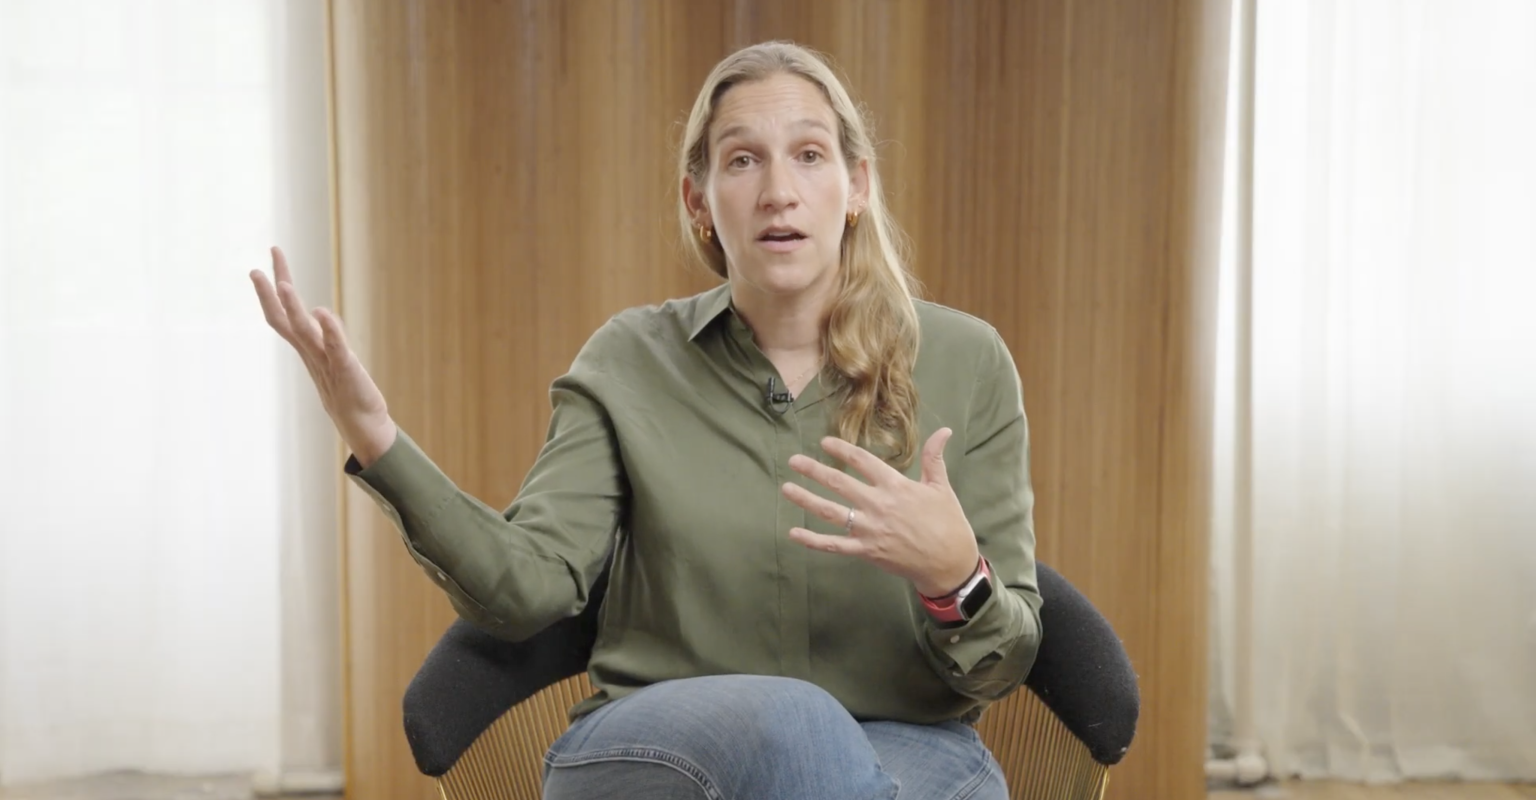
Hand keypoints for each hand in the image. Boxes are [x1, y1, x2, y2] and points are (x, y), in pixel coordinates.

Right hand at [251, 246, 396, 465]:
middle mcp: (311, 351)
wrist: (361, 422)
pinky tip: (322, 312)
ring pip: (304, 331)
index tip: (263, 265)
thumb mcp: (333, 355)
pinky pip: (335, 347)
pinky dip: (329, 330)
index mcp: (306, 347)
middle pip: (285, 319)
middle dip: (271, 295)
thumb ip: (323, 335)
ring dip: (293, 308)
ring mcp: (325, 360)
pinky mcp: (345, 368)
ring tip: (283, 284)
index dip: (272, 291)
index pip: (283, 316)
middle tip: (255, 270)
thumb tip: (316, 313)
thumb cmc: (347, 388)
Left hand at [781, 429, 980, 596]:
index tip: (825, 442)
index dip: (842, 450)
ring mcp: (869, 529)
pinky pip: (834, 546)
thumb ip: (935, 457)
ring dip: (806, 499)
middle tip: (793, 461)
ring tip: (786, 488)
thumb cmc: (947, 522)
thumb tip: (944, 430)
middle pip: (839, 483)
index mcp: (896, 486)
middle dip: (813, 470)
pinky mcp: (866, 551)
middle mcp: (878, 505)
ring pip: (831, 512)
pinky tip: (794, 533)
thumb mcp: (941, 487)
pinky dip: (812, 540)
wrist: (949, 563)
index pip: (863, 461)